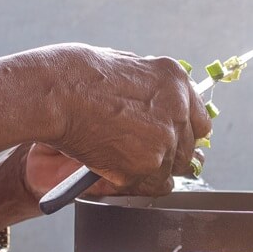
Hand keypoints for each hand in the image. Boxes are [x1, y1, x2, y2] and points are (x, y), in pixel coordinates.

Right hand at [24, 44, 212, 196]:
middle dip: (166, 155)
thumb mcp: (120, 66)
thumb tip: (152, 106)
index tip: (170, 140)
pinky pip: (152, 185)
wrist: (53, 94)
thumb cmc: (73, 76)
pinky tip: (114, 171)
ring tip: (120, 163)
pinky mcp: (147, 163)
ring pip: (171, 170)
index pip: (198, 120)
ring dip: (149, 171)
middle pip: (188, 148)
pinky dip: (135, 184)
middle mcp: (177, 107)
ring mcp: (165, 137)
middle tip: (139, 157)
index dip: (182, 133)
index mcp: (174, 79)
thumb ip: (145, 88)